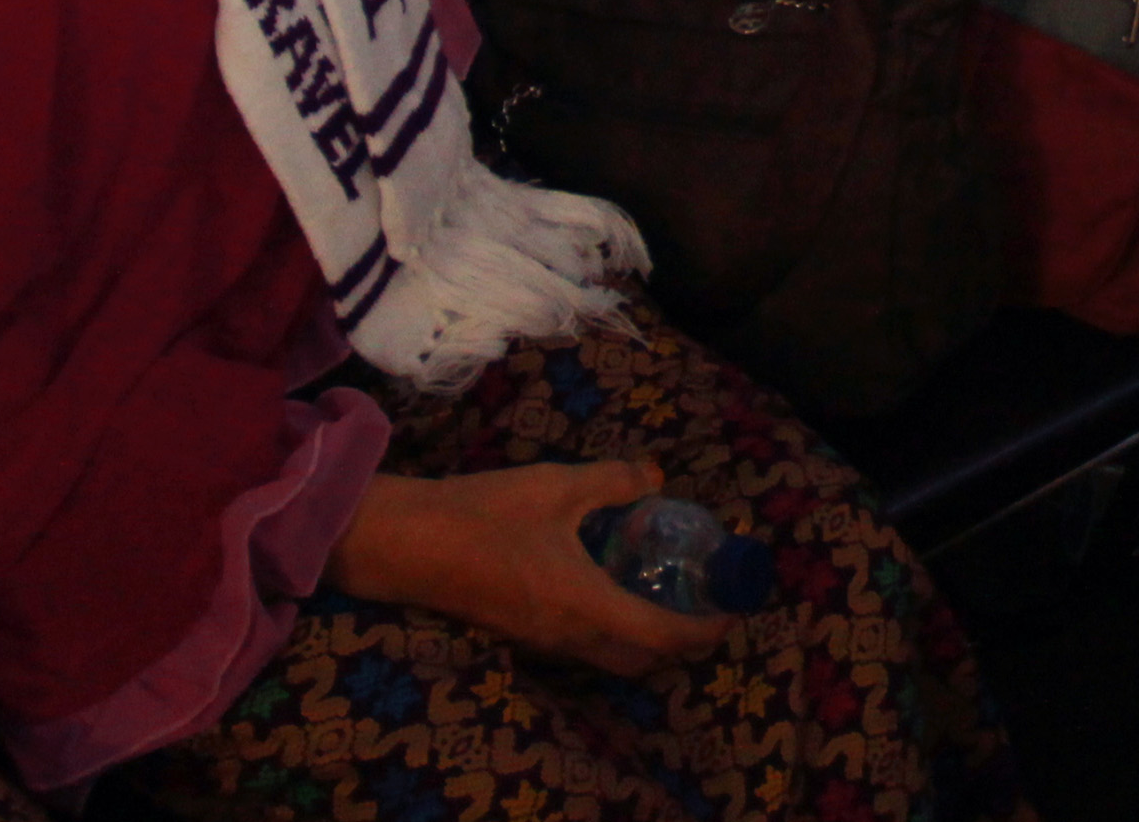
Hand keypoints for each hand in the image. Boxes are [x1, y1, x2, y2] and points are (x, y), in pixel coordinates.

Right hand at [326, 462, 727, 675]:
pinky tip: (612, 583)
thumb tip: (655, 477)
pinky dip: (613, 628)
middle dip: (682, 641)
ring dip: (646, 638)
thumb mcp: (557, 485)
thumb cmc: (485, 514)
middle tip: (705, 601)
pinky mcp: (521, 632)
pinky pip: (583, 645)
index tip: (733, 607)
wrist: (405, 544)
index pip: (664, 637)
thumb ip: (613, 481)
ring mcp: (542, 640)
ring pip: (610, 657)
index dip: (706, 629)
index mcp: (587, 606)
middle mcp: (570, 637)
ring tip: (665, 591)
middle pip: (642, 660)